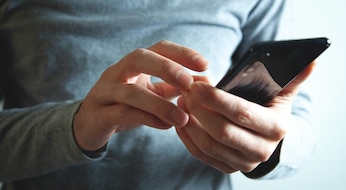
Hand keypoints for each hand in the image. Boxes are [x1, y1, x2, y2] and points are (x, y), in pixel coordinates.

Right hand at [73, 40, 207, 150]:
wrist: (89, 126)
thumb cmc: (126, 106)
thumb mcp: (154, 93)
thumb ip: (177, 88)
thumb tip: (207, 82)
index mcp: (134, 64)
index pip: (159, 48)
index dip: (182, 53)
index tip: (205, 65)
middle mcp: (117, 72)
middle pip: (139, 58)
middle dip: (166, 68)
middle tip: (188, 83)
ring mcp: (105, 92)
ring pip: (130, 92)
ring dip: (160, 105)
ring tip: (182, 118)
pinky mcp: (99, 114)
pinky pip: (122, 114)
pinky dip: (147, 119)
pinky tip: (166, 126)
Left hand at [176, 63, 314, 172]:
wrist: (271, 139)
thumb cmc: (273, 109)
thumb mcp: (284, 94)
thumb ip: (294, 78)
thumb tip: (312, 62)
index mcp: (276, 128)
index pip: (243, 113)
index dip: (217, 99)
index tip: (199, 84)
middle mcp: (262, 150)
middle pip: (223, 132)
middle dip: (200, 110)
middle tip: (187, 91)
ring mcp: (245, 163)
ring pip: (209, 145)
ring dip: (190, 122)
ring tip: (182, 101)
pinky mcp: (229, 168)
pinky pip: (202, 155)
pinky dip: (188, 137)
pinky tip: (182, 119)